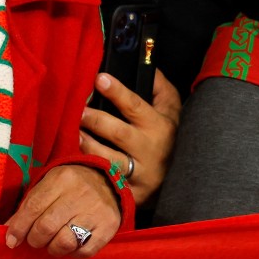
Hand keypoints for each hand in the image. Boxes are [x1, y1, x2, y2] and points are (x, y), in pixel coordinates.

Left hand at [3, 163, 122, 258]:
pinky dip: (72, 254)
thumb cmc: (70, 187)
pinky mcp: (109, 227)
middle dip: (34, 239)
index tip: (11, 241)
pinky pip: (84, 251)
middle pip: (47, 226)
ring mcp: (96, 211)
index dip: (19, 227)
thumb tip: (8, 232)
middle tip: (35, 240)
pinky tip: (70, 246)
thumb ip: (28, 207)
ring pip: (64, 242)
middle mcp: (79, 194)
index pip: (33, 207)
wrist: (108, 181)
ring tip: (52, 244)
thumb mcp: (49, 187)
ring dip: (52, 249)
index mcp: (61, 179)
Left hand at [77, 70, 182, 204]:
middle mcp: (149, 149)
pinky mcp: (131, 192)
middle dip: (96, 120)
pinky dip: (93, 171)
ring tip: (76, 133)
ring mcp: (140, 173)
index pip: (135, 105)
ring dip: (89, 145)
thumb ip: (159, 87)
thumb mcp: (172, 109)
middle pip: (118, 133)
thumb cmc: (169, 135)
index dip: (116, 91)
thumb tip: (145, 65)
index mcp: (158, 125)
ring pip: (110, 159)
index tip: (99, 78)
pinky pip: (108, 182)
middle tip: (79, 111)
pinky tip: (79, 161)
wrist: (181, 178)